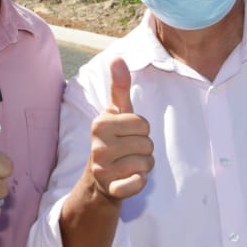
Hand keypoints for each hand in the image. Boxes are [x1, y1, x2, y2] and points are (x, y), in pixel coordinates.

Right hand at [85, 57, 152, 201]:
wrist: (99, 181)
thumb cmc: (113, 140)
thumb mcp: (115, 113)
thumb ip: (119, 86)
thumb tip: (117, 58)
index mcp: (101, 124)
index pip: (143, 124)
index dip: (141, 130)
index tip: (127, 135)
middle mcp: (98, 146)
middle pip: (147, 144)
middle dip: (144, 149)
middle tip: (129, 152)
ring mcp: (103, 169)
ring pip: (147, 163)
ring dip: (144, 166)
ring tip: (128, 165)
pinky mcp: (110, 189)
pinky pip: (138, 184)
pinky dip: (138, 183)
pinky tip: (129, 180)